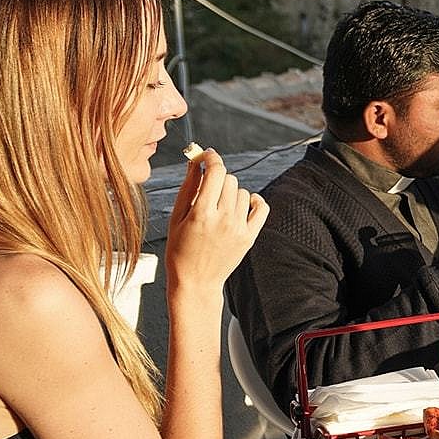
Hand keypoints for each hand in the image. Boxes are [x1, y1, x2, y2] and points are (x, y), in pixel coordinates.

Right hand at [165, 148, 267, 293]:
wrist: (196, 282)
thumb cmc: (180, 250)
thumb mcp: (176, 219)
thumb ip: (188, 188)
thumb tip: (196, 162)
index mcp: (201, 213)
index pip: (215, 172)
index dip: (211, 158)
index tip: (208, 155)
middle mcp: (223, 219)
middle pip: (229, 180)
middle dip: (218, 179)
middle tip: (208, 191)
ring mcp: (239, 228)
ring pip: (243, 192)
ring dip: (231, 193)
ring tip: (219, 208)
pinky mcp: (250, 236)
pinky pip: (261, 207)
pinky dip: (254, 202)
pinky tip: (244, 204)